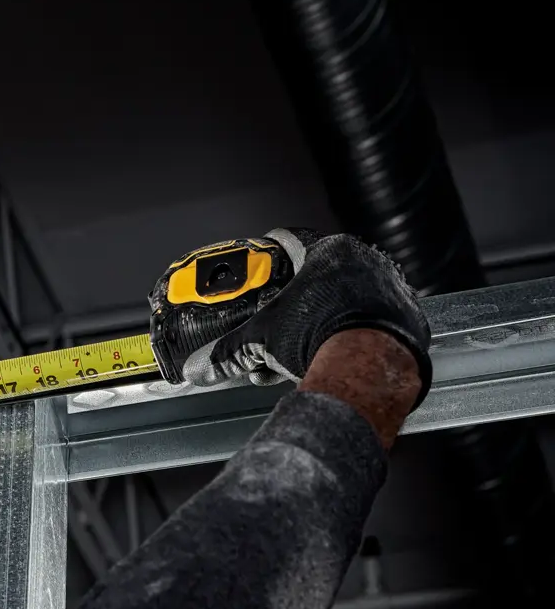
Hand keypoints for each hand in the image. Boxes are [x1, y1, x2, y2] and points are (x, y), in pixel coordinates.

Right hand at [149, 229, 431, 402]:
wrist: (370, 367)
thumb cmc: (322, 335)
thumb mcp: (264, 339)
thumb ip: (231, 349)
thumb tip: (203, 364)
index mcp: (330, 252)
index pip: (291, 241)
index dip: (269, 252)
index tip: (261, 259)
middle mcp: (366, 262)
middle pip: (320, 274)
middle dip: (296, 297)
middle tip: (277, 314)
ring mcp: (390, 288)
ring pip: (345, 298)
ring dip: (322, 319)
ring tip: (300, 346)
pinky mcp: (406, 317)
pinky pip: (371, 320)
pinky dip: (352, 335)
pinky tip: (331, 354)